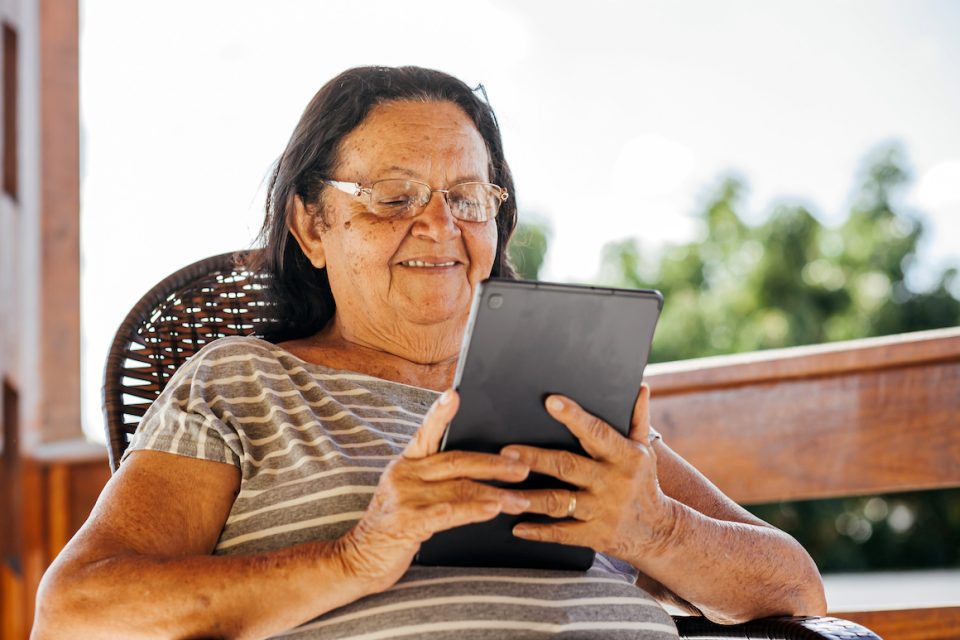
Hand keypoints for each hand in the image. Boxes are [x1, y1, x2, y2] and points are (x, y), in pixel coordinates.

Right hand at [338, 390, 530, 590]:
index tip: (455, 394)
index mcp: (405, 464)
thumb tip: (475, 471)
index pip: (425, 433)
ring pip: (460, 488)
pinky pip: (449, 513)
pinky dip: (474, 510)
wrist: (359, 559)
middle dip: (493, 464)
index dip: (440, 413)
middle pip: (456, 461)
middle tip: (522, 467)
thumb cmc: (391, 526)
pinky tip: (493, 509)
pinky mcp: (408, 522)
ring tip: (520, 499)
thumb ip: (432, 480)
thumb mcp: (406, 494)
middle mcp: (404, 475)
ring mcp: (405, 498)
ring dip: (495, 494)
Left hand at [502, 384, 675, 564]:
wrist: (660, 532)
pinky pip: (563, 533)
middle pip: (567, 466)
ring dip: (529, 499)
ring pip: (560, 502)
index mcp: (625, 455)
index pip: (596, 431)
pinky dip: (539, 531)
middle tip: (507, 452)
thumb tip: (639, 386)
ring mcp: (603, 510)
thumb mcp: (644, 451)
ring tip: (501, 493)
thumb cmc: (644, 483)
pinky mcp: (596, 535)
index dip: (574, 416)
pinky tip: (517, 527)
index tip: (551, 402)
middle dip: (535, 459)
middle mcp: (613, 481)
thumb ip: (637, 419)